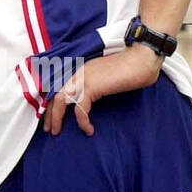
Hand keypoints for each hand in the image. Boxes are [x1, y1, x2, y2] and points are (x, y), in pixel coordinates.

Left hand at [42, 44, 161, 136]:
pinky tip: (89, 130)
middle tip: (50, 129)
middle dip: (50, 113)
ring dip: (57, 117)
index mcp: (81, 71)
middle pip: (55, 94)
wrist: (142, 59)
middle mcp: (78, 73)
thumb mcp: (106, 78)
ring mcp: (83, 78)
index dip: (52, 103)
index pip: (59, 88)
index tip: (51, 117)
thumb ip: (95, 86)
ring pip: (61, 100)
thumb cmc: (130, 69)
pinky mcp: (92, 86)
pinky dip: (82, 121)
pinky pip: (80, 108)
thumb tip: (89, 101)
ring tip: (57, 132)